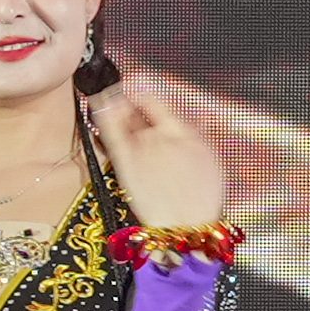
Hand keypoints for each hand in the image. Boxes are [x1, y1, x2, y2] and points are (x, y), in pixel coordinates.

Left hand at [93, 79, 230, 230]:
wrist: (184, 228)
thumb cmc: (200, 199)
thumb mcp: (210, 161)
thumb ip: (200, 132)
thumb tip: (200, 114)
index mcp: (187, 133)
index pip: (161, 97)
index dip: (148, 86)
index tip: (142, 82)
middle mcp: (163, 135)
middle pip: (141, 103)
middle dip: (132, 94)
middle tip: (128, 93)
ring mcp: (142, 147)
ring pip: (124, 112)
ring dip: (118, 101)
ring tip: (116, 100)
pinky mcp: (124, 161)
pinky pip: (109, 127)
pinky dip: (103, 109)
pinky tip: (99, 101)